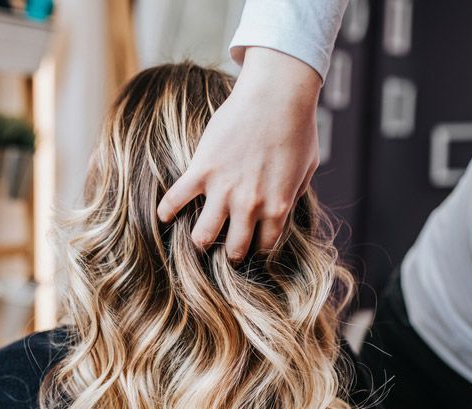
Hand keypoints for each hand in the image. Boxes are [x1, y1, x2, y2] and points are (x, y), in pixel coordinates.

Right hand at [157, 47, 320, 260]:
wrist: (277, 93)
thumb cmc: (298, 126)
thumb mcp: (307, 168)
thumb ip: (294, 194)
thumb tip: (285, 208)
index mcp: (278, 207)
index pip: (264, 246)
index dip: (257, 248)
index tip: (250, 243)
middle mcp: (250, 205)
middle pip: (234, 249)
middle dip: (230, 251)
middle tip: (225, 246)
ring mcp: (223, 189)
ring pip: (203, 236)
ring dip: (200, 240)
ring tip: (199, 238)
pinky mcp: (201, 170)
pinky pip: (176, 200)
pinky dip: (167, 211)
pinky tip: (164, 216)